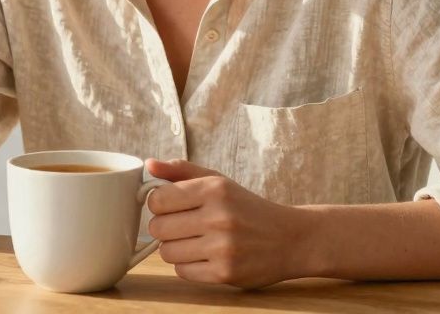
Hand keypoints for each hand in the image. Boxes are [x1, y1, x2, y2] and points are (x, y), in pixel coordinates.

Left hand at [145, 158, 314, 288]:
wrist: (290, 239)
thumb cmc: (247, 208)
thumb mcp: (219, 182)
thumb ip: (182, 171)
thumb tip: (149, 164)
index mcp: (214, 189)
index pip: (157, 200)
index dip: (159, 204)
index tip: (170, 207)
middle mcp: (219, 217)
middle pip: (158, 228)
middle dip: (165, 228)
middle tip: (183, 226)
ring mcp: (222, 247)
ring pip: (166, 252)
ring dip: (175, 248)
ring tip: (194, 242)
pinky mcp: (225, 273)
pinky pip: (182, 272)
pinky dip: (188, 266)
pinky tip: (205, 257)